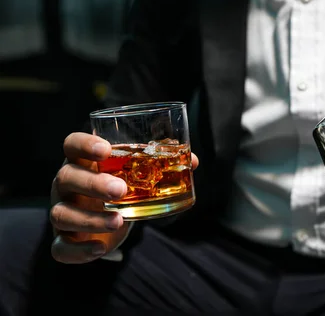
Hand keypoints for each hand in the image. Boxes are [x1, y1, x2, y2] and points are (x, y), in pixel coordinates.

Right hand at [50, 132, 198, 263]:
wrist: (104, 222)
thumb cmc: (119, 188)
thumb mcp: (135, 175)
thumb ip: (159, 165)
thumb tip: (193, 160)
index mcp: (83, 161)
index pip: (72, 144)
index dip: (85, 144)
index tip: (105, 149)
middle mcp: (66, 184)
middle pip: (67, 177)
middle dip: (93, 184)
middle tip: (121, 190)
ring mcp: (62, 210)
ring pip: (62, 213)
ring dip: (89, 218)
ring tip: (119, 220)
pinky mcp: (63, 238)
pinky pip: (61, 247)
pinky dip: (80, 250)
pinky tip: (100, 248)